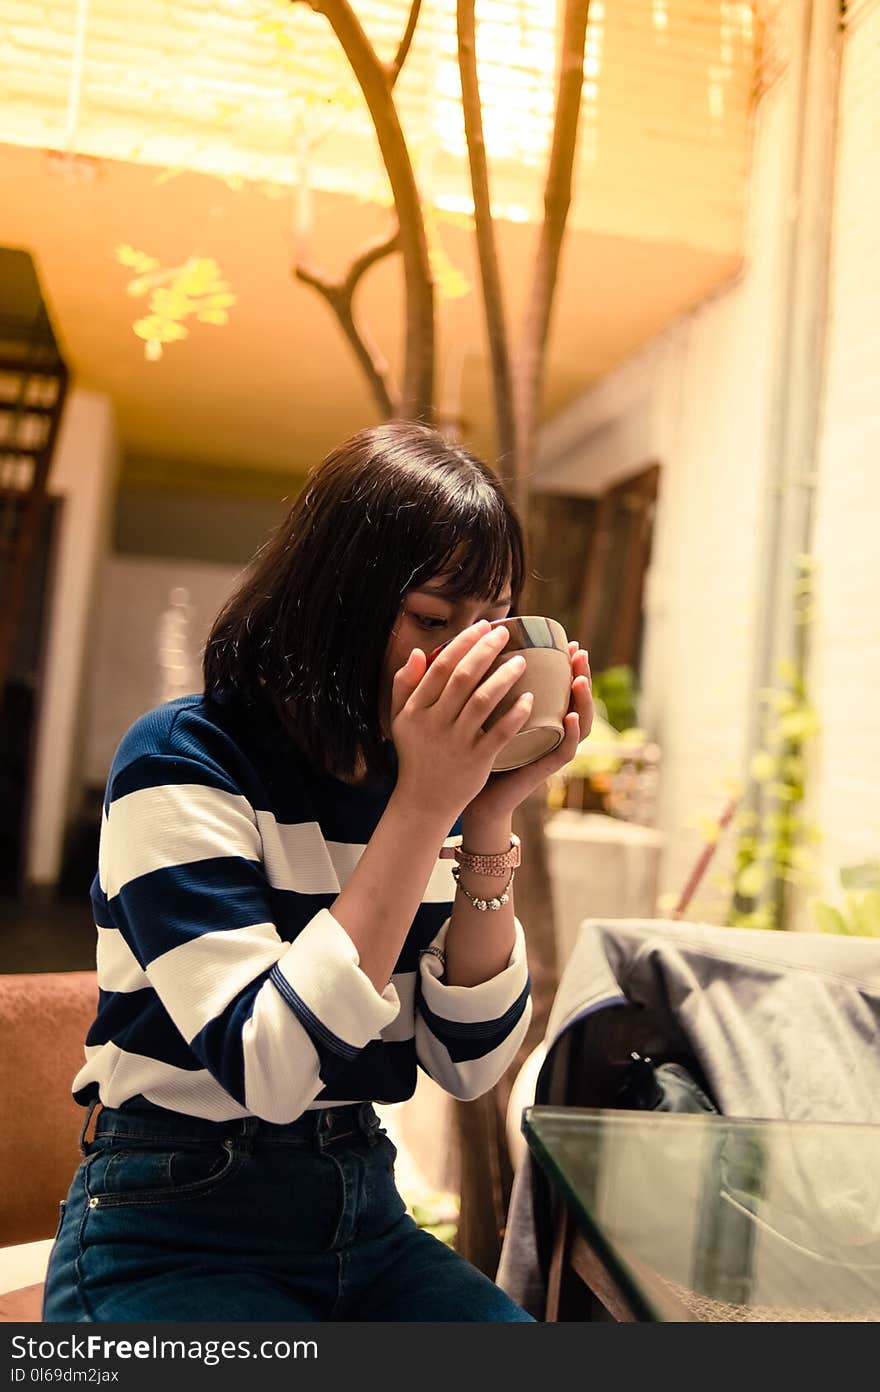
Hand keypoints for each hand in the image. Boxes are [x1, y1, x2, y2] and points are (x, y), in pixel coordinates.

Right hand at [389, 620, 537, 823]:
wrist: (424, 801)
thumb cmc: (415, 754)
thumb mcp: (399, 719)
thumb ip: (404, 685)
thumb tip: (416, 652)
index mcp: (416, 709)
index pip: (440, 666)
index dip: (463, 643)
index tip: (482, 627)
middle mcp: (434, 723)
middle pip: (463, 677)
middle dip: (486, 650)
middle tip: (505, 634)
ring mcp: (456, 743)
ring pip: (483, 701)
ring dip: (504, 677)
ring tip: (522, 662)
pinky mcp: (476, 761)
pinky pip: (500, 733)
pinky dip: (515, 714)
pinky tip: (530, 699)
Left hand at [461, 642, 592, 824]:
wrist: (471, 797)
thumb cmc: (471, 752)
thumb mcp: (474, 715)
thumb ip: (470, 688)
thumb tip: (456, 650)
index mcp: (536, 716)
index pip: (560, 687)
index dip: (567, 664)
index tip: (568, 640)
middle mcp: (548, 731)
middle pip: (576, 699)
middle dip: (581, 673)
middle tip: (580, 652)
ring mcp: (548, 749)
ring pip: (580, 723)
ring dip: (584, 699)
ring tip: (580, 678)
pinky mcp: (543, 769)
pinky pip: (565, 751)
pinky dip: (573, 734)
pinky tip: (571, 716)